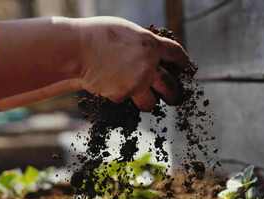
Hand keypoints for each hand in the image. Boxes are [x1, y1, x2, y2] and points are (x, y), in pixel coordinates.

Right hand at [74, 16, 189, 110]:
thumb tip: (154, 55)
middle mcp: (149, 66)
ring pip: (150, 103)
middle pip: (171, 87)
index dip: (184, 63)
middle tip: (174, 97)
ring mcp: (136, 82)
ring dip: (147, 101)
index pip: (176, 55)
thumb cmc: (97, 35)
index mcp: (152, 45)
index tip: (187, 69)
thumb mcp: (127, 31)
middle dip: (174, 94)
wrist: (76, 49)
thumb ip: (144, 44)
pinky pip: (126, 100)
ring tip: (138, 96)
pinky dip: (120, 96)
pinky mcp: (122, 95)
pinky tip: (109, 84)